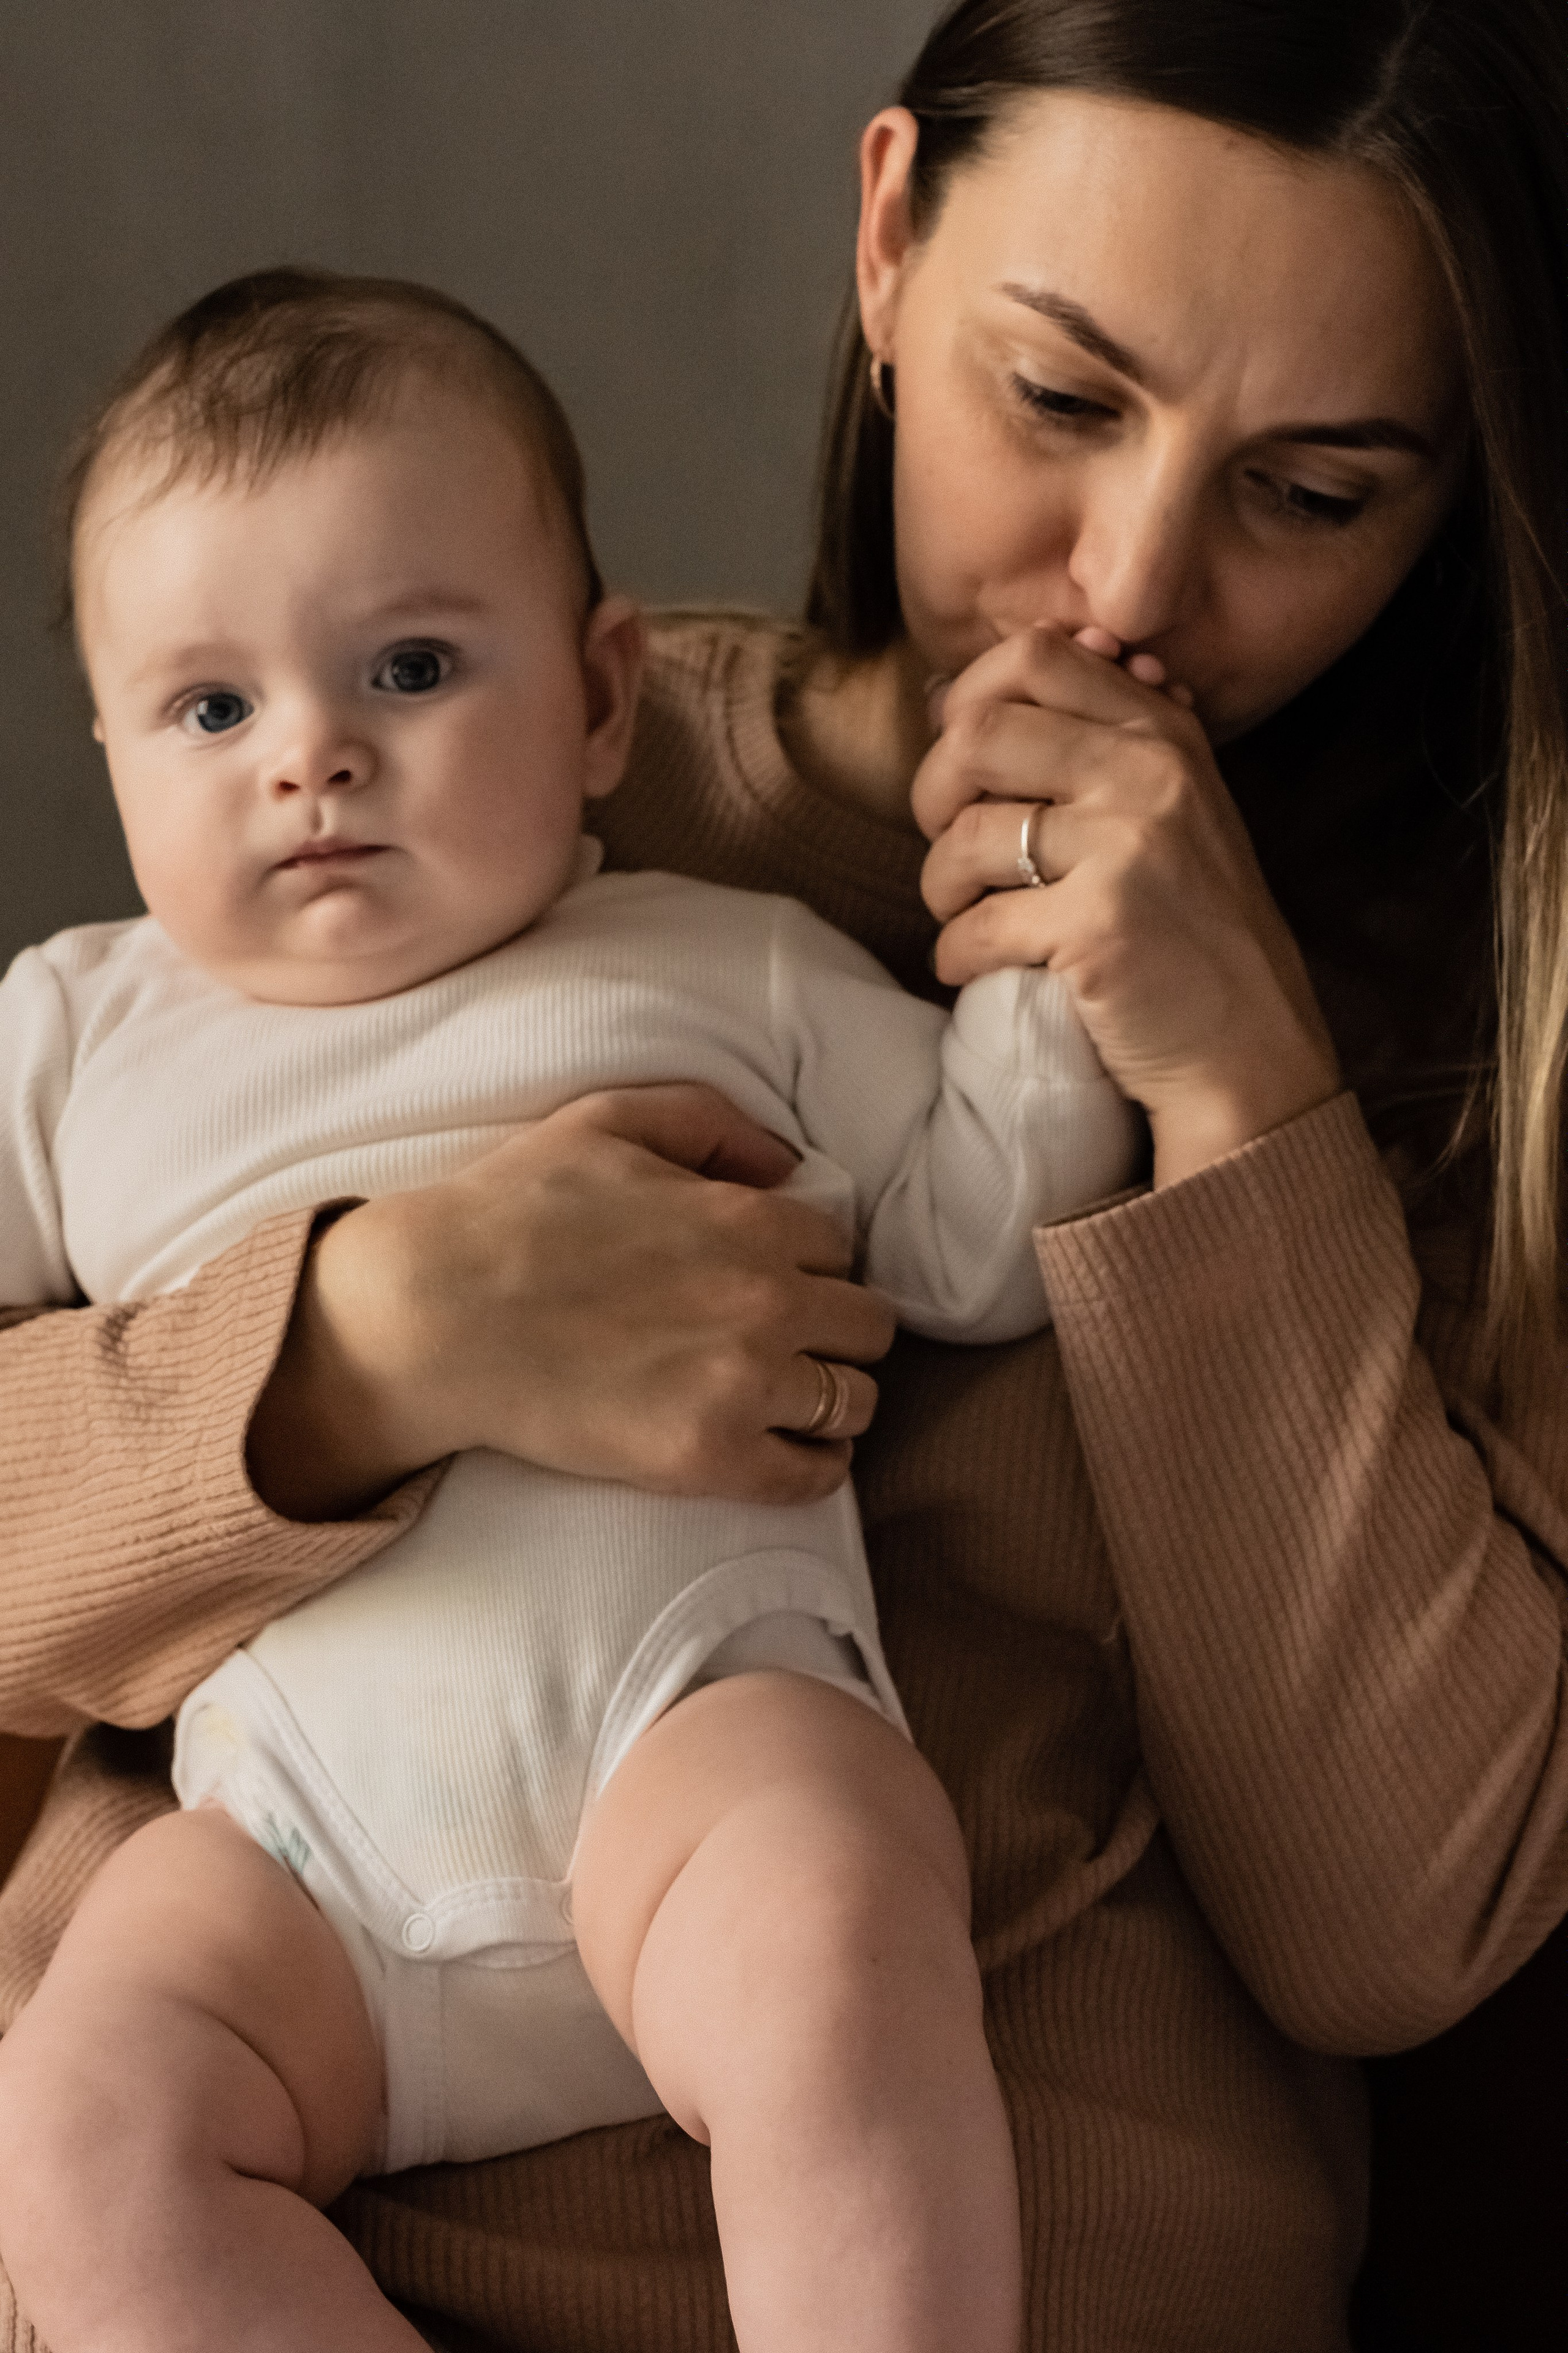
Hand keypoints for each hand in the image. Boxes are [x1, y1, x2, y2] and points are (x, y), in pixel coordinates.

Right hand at [247, 1085, 895, 1520]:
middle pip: (868, 1327)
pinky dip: (814, 1466)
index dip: (806, 1266)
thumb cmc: (509, 1212)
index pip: (838, 1249)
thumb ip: (712, 1124)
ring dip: (832, 1399)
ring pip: (857, 1402)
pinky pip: (815, 1475)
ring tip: (788, 1401)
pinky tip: (786, 1452)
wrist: (431, 1313)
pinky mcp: (708, 1457)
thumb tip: (789, 1165)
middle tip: (785, 1343)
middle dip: (833, 1331)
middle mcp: (766, 1301)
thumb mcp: (608, 1120)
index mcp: (750, 1221)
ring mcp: (743, 1384)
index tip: (771, 1282)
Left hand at [915, 627, 1340, 1186]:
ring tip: (963, 915)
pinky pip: (976, 925)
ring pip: (967, 835)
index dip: (969, 699)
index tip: (965, 766)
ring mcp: (1126, 848)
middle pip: (979, 733)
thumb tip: (946, 701)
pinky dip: (956, 954)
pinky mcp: (1098, 927)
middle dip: (934, 794)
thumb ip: (1087, 747)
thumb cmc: (1187, 930)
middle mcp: (1148, 775)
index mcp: (1162, 735)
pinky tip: (977, 967)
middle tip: (950, 849)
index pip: (1036, 656)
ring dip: (941, 886)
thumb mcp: (1167, 811)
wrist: (1248, 1044)